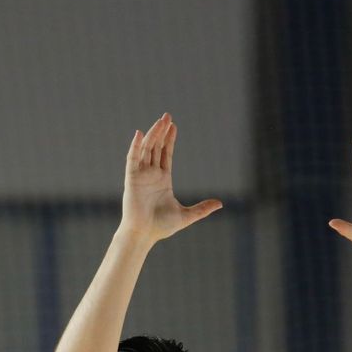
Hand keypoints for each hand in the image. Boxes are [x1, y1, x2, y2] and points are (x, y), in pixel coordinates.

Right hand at [120, 113, 221, 242]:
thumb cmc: (161, 227)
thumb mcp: (187, 215)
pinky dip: (135, 146)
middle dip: (161, 131)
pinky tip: (139, 133)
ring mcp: (140, 175)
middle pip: (156, 147)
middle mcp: (151, 175)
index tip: (173, 126)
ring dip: (152, 134)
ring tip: (160, 121)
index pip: (165, 154)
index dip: (169, 140)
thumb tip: (220, 204)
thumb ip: (202, 209)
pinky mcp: (131, 179)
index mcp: (162, 180)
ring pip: (146, 149)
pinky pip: (132, 158)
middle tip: (167, 116)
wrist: (144, 235)